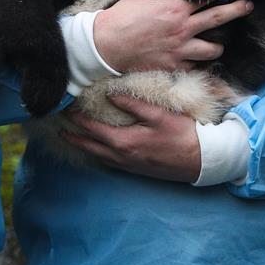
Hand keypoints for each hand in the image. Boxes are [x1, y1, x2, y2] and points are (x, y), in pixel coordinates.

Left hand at [62, 95, 200, 181]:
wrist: (203, 160)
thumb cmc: (182, 134)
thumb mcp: (158, 114)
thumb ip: (132, 104)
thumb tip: (110, 94)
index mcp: (124, 142)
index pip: (93, 129)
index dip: (78, 119)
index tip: (67, 110)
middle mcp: (121, 157)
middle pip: (89, 147)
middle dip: (73, 137)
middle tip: (60, 128)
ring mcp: (128, 166)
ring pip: (98, 157)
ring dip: (84, 147)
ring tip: (73, 139)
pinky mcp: (136, 170)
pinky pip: (109, 163)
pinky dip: (98, 155)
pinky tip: (98, 150)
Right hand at [93, 0, 251, 72]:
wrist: (106, 45)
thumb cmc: (121, 18)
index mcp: (175, 8)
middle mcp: (182, 29)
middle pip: (219, 19)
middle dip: (236, 10)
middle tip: (247, 6)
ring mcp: (180, 50)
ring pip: (213, 49)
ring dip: (217, 45)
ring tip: (217, 43)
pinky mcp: (173, 66)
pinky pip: (195, 65)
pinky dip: (198, 62)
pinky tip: (197, 59)